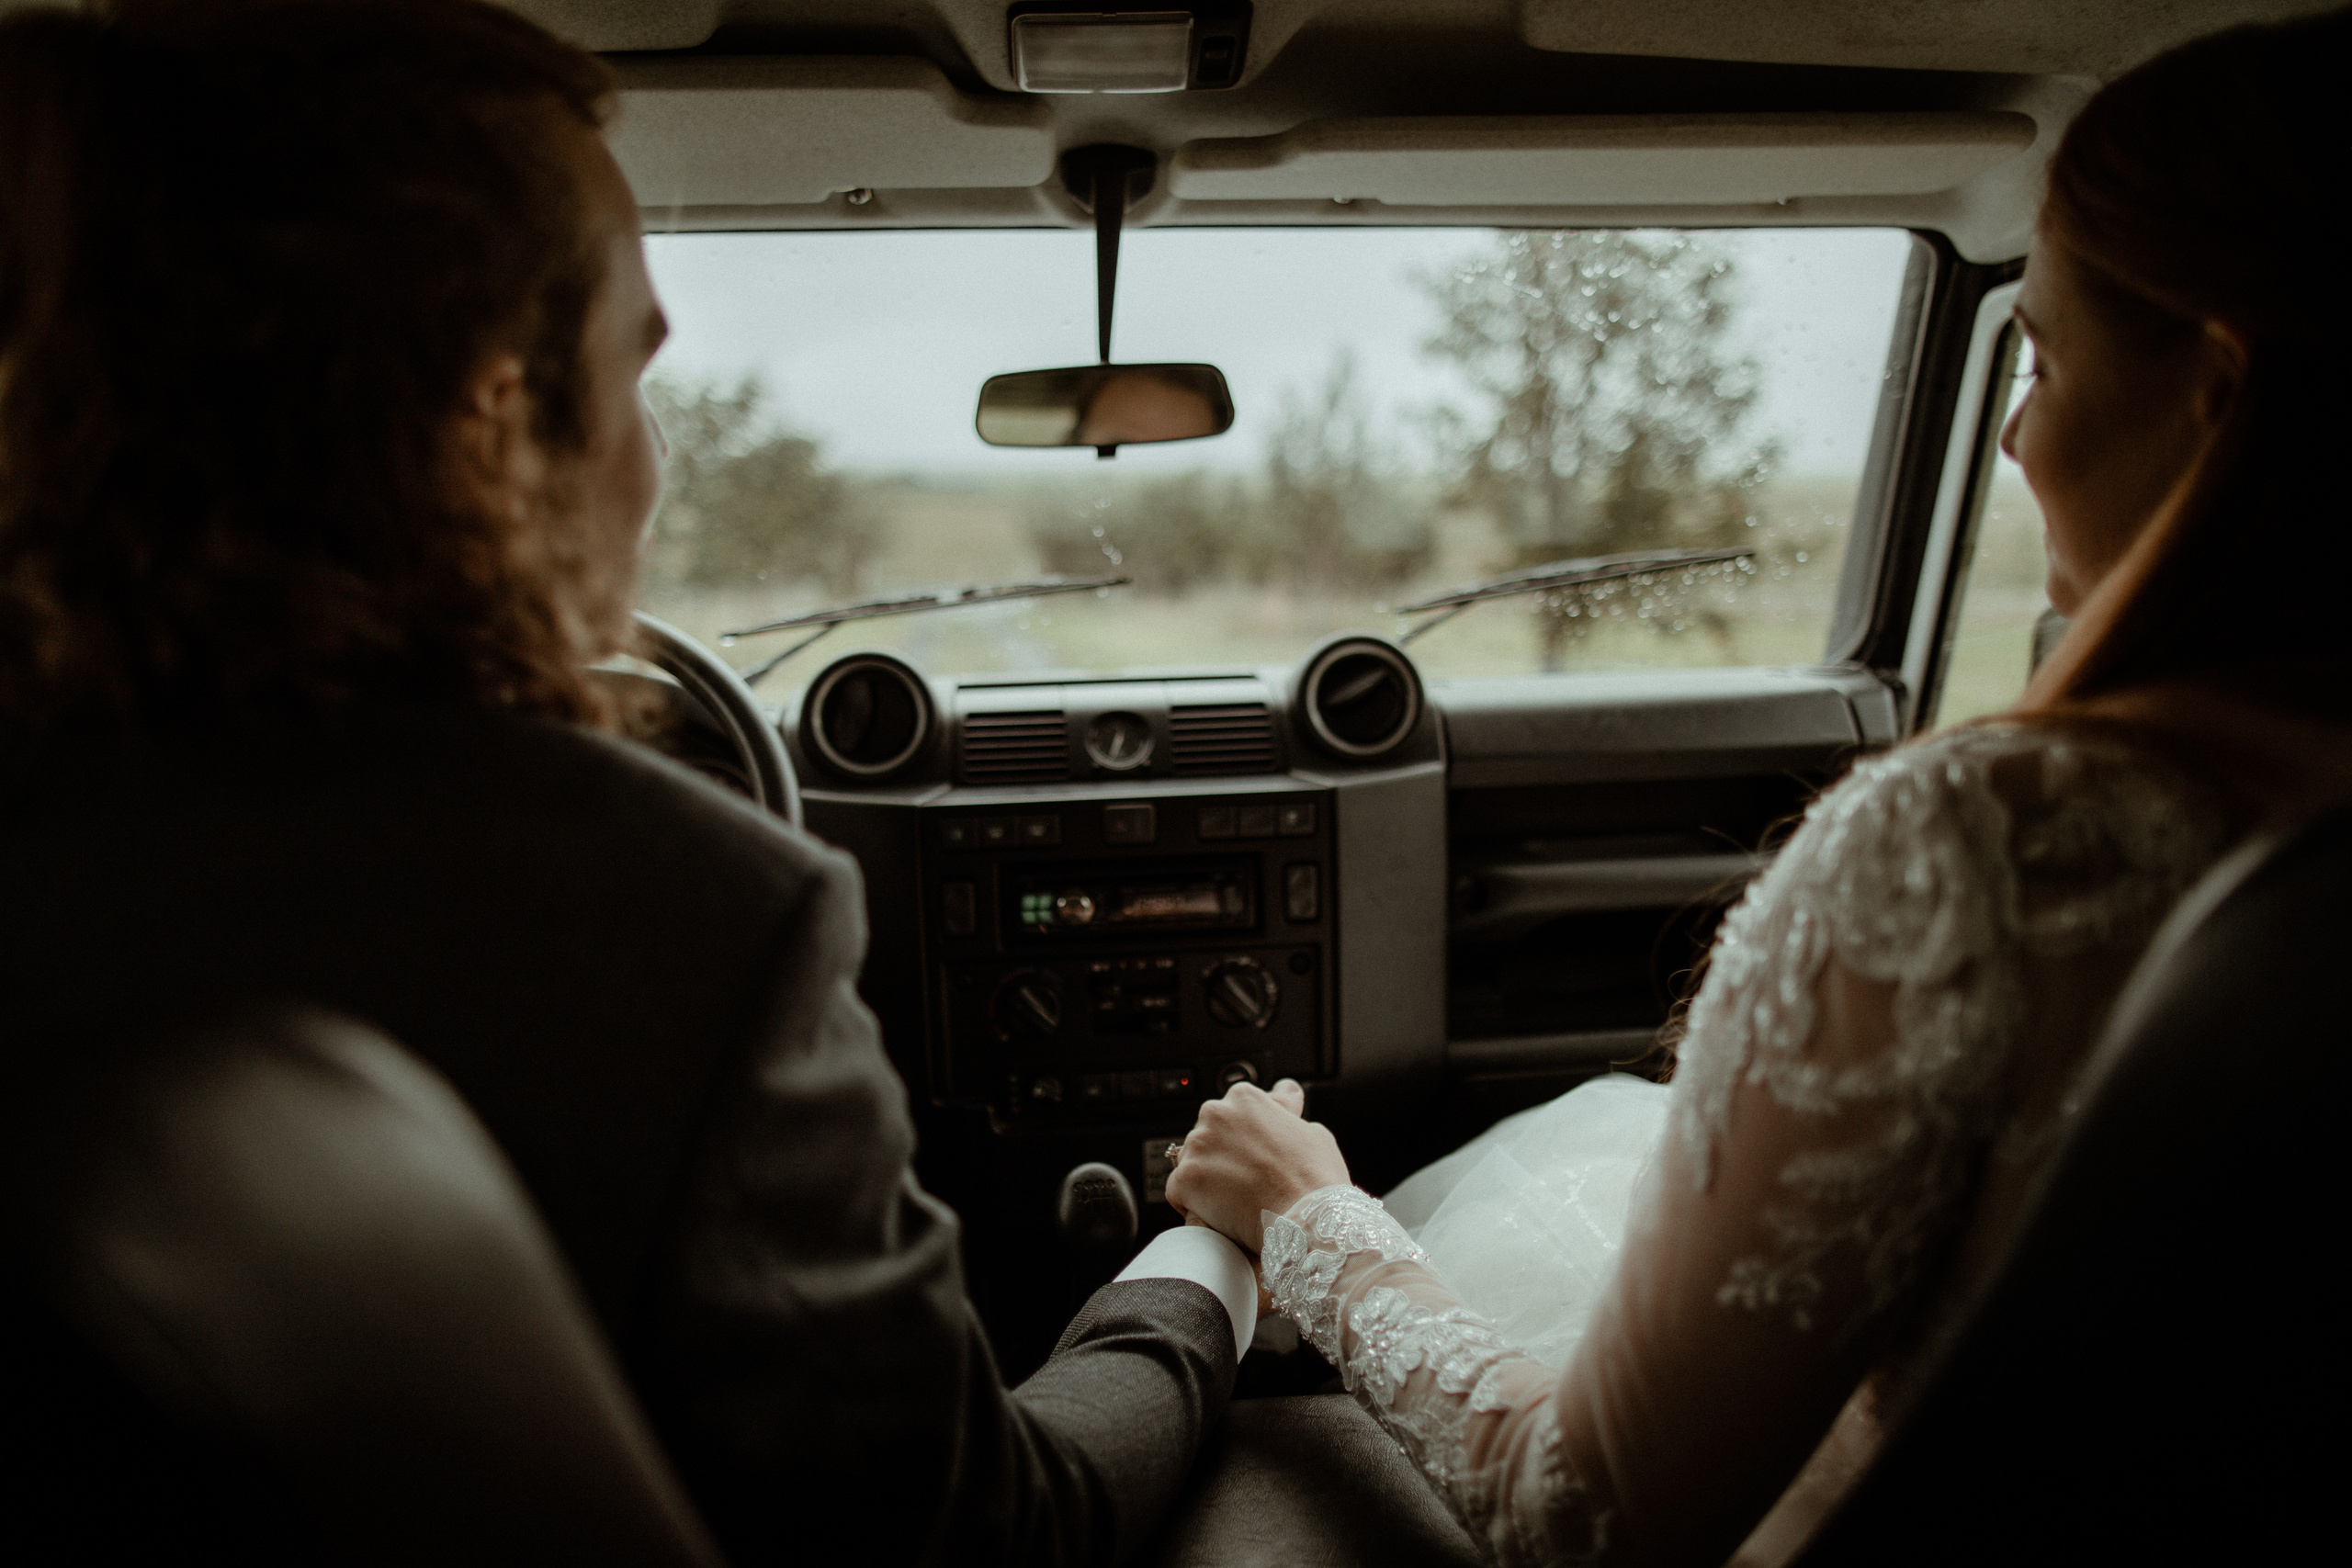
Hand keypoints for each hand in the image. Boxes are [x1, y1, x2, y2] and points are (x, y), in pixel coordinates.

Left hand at [1164, 1078, 1350, 1253]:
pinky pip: (1178, 1191)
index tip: (1258, 1155)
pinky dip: (1192, 1203)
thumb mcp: (1311, 1130)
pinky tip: (1216, 1214)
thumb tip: (1284, 1094)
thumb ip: (1287, 1111)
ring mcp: (1197, 1146)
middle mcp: (1215, 1114)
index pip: (1236, 1112)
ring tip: (1236, 1200)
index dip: (1249, 1137)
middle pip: (1211, 1135)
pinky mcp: (1184, 1179)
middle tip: (1249, 1180)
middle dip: (1224, 1154)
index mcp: (1245, 1098)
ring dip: (1208, 1178)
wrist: (1307, 1220)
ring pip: (1193, 1161)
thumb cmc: (1315, 1177)